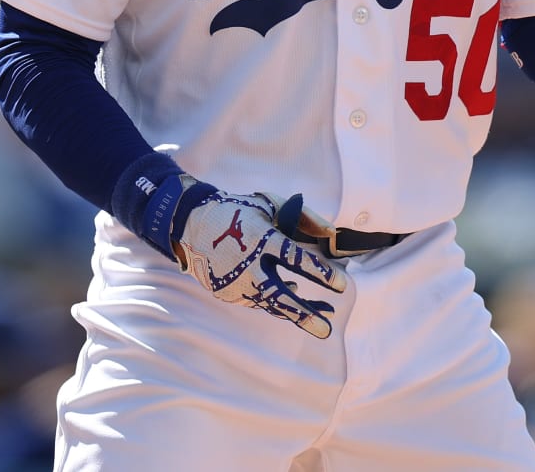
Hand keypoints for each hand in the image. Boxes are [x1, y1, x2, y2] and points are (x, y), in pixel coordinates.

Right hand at [171, 181, 347, 338]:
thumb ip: (304, 217)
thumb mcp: (271, 205)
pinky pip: (260, 301)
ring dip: (299, 314)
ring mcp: (237, 283)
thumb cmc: (239, 211)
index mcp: (261, 240)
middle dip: (304, 314)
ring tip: (324, 324)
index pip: (295, 258)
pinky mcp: (230, 293)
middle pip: (278, 295)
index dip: (319, 272)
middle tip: (326, 330)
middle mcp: (249, 265)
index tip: (342, 285)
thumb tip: (331, 234)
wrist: (192, 225)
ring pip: (272, 305)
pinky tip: (297, 298)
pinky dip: (278, 303)